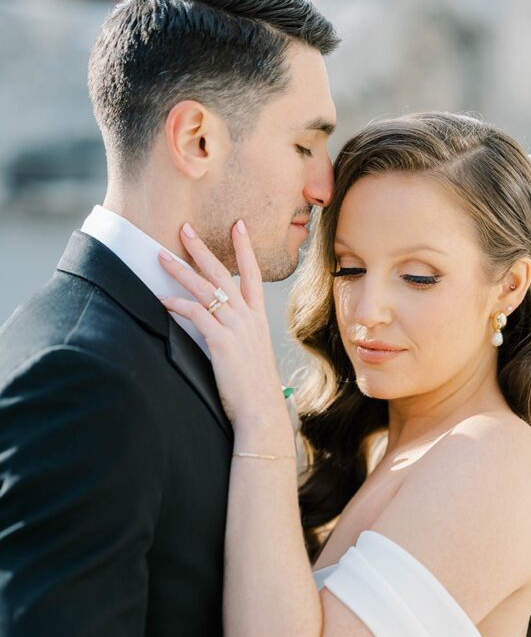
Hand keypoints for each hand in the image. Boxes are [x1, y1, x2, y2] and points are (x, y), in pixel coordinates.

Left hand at [157, 222, 288, 435]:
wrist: (261, 411)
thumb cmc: (254, 390)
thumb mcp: (251, 357)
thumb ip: (238, 339)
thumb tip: (221, 333)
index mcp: (257, 320)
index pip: (252, 275)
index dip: (245, 249)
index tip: (238, 225)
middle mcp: (248, 319)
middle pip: (223, 274)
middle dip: (203, 249)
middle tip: (185, 228)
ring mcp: (236, 328)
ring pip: (206, 289)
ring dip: (181, 270)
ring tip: (162, 255)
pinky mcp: (221, 342)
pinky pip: (195, 314)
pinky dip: (176, 304)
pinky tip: (162, 300)